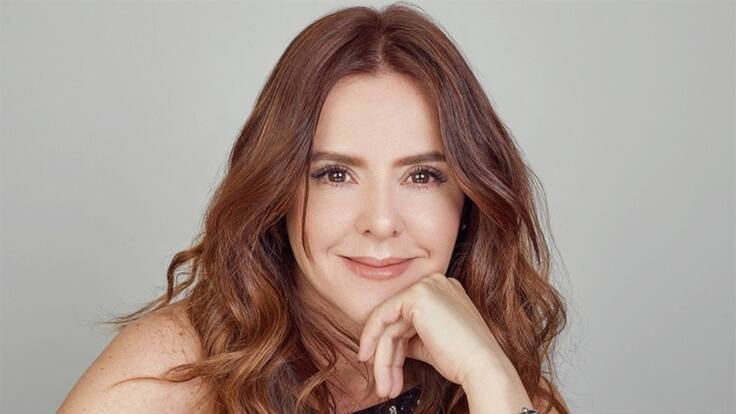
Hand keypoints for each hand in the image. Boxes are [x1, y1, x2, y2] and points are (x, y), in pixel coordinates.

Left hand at [357, 272, 511, 398]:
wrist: (482, 366)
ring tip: (385, 387)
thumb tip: (386, 343)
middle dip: (386, 356)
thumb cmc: (462, 360)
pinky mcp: (417, 295)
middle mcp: (435, 283)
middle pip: (397, 320)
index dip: (393, 344)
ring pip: (389, 324)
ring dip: (383, 359)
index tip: (384, 369)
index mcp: (443, 291)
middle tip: (384, 386)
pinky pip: (383, 317)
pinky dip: (373, 340)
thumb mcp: (430, 344)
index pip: (407, 317)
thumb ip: (410, 337)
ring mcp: (427, 286)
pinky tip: (372, 362)